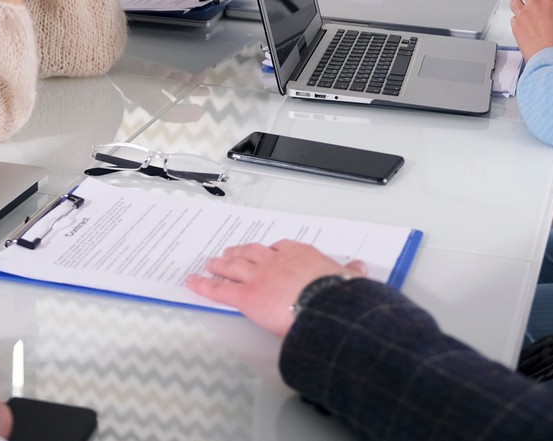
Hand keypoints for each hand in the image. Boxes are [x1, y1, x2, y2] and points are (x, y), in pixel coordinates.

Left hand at [185, 240, 367, 337]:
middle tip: (230, 252)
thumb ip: (350, 271)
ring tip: (211, 262)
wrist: (324, 304)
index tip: (267, 251)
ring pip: (233, 267)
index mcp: (300, 254)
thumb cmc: (337, 293)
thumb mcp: (349, 277)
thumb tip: (359, 267)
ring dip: (220, 263)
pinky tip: (193, 282)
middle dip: (240, 252)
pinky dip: (204, 285)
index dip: (271, 250)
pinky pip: (220, 290)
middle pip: (252, 253)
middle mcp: (275, 261)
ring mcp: (258, 277)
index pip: (281, 247)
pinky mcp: (245, 296)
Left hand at [509, 0, 552, 56]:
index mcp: (550, 4)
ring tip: (524, 14)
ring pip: (515, 1)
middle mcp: (535, 6)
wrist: (547, 58)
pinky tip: (522, 28)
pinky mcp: (515, 26)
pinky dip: (516, 22)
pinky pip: (512, 18)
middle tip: (532, 0)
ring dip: (519, 6)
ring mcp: (523, 15)